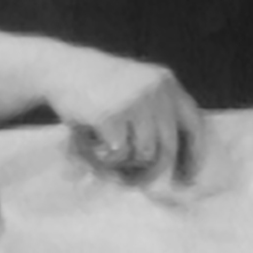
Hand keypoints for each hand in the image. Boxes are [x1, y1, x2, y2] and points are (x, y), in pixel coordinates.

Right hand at [40, 45, 205, 185]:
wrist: (59, 68)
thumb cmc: (96, 88)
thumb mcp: (134, 90)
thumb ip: (153, 120)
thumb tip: (164, 168)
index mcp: (166, 82)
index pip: (194, 124)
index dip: (193, 155)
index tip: (186, 179)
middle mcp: (157, 90)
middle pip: (168, 147)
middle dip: (153, 172)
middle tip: (134, 184)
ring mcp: (136, 102)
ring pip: (144, 155)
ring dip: (123, 163)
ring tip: (103, 152)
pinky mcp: (113, 116)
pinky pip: (119, 155)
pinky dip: (105, 158)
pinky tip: (91, 143)